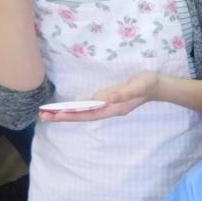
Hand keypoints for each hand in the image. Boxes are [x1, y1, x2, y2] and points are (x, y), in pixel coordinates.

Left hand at [39, 72, 161, 121]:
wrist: (157, 86)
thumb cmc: (148, 84)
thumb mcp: (137, 86)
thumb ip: (123, 93)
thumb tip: (107, 98)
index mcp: (114, 107)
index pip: (89, 113)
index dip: (73, 114)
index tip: (56, 115)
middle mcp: (109, 109)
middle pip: (83, 116)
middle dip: (64, 116)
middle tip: (43, 116)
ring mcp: (108, 106)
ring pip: (84, 113)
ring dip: (67, 114)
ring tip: (49, 114)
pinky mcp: (108, 101)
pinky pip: (88, 108)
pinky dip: (75, 109)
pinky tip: (67, 108)